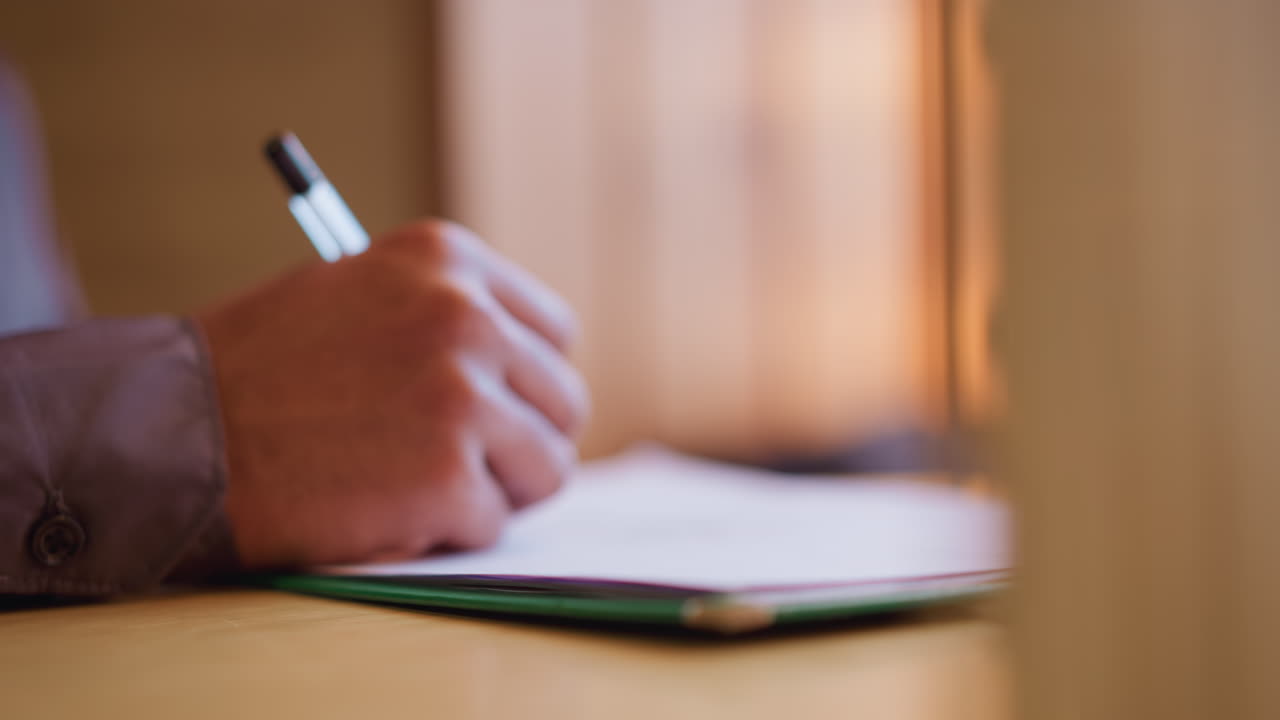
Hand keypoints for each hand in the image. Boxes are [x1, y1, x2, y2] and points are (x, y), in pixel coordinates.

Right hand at [195, 220, 588, 569]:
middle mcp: (467, 317)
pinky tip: (384, 507)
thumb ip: (444, 315)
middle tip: (461, 462)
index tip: (497, 408)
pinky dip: (446, 532)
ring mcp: (463, 397)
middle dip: (521, 442)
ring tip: (420, 485)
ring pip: (547, 467)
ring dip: (494, 490)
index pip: (554, 332)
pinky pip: (492, 522)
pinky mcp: (448, 476)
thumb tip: (524, 366)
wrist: (175, 435)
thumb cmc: (258, 371)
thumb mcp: (360, 293)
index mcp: (448, 260)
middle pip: (564, 402)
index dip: (528, 383)